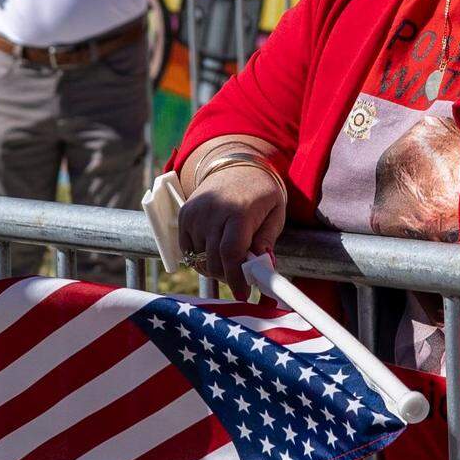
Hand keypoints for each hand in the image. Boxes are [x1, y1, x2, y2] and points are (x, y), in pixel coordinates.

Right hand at [177, 166, 286, 299]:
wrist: (236, 165)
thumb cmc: (261, 193)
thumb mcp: (275, 213)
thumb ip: (267, 240)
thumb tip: (262, 266)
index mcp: (239, 211)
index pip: (231, 252)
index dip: (236, 278)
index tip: (243, 294)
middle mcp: (213, 211)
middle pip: (213, 260)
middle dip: (227, 277)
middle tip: (240, 279)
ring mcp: (196, 212)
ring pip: (199, 258)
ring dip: (214, 268)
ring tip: (230, 261)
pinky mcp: (185, 214)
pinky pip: (188, 249)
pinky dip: (200, 257)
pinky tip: (214, 252)